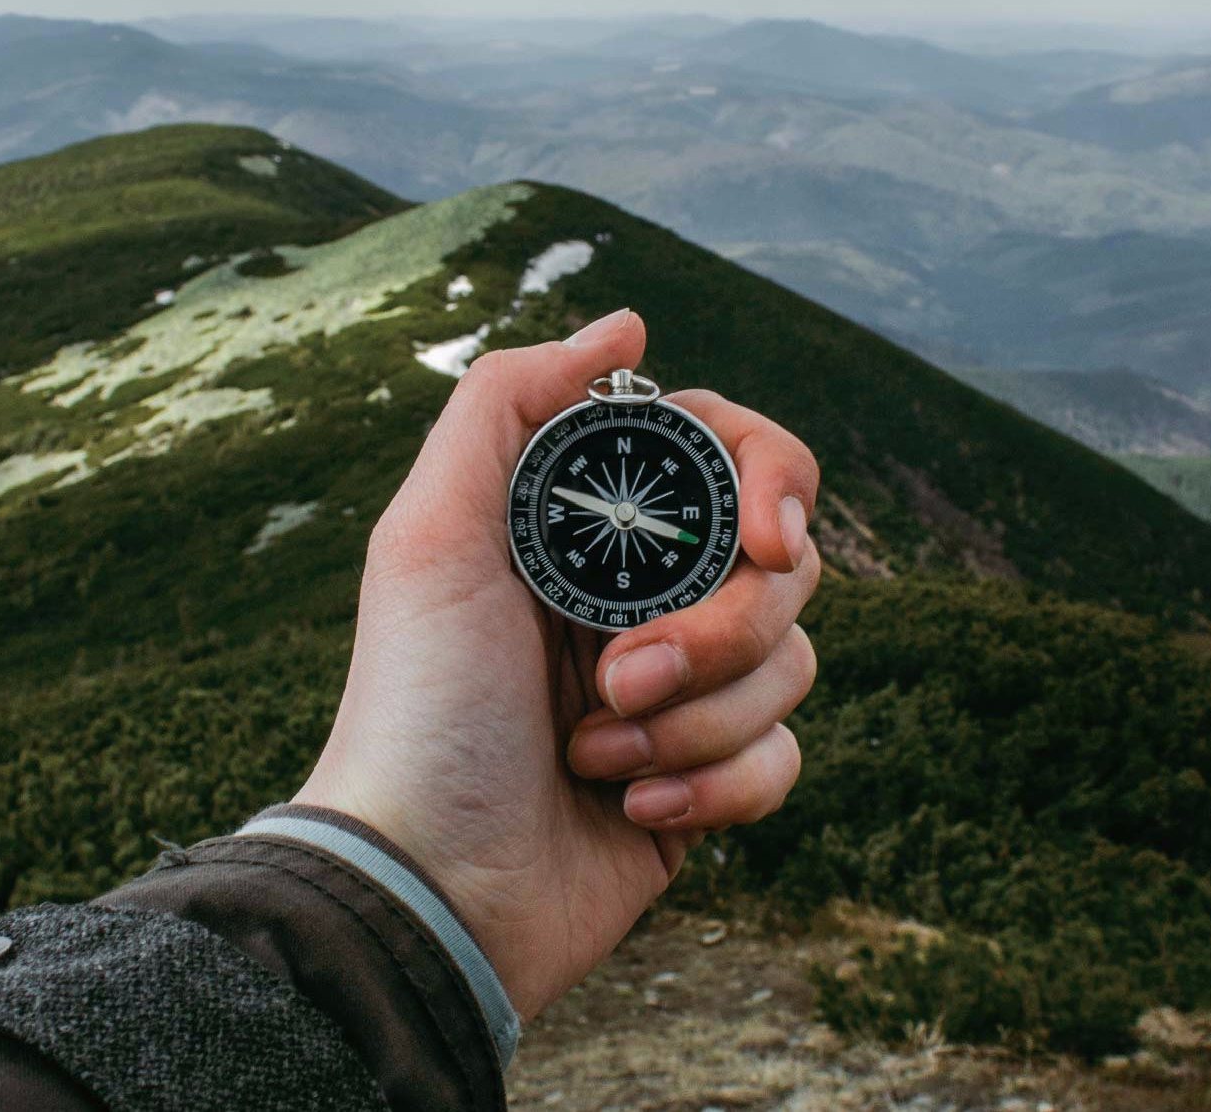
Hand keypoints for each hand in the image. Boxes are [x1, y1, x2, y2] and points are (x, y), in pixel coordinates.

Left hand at [294, 308, 821, 1017]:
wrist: (427, 886)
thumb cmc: (417, 708)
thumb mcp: (430, 534)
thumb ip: (511, 403)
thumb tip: (628, 324)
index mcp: (589, 530)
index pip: (734, 462)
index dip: (773, 485)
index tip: (766, 538)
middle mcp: (642, 599)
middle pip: (784, 568)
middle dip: (714, 632)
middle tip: (619, 678)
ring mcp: (680, 695)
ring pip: (793, 666)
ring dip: (697, 721)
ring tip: (596, 755)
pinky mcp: (704, 787)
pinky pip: (783, 760)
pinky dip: (717, 788)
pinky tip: (632, 811)